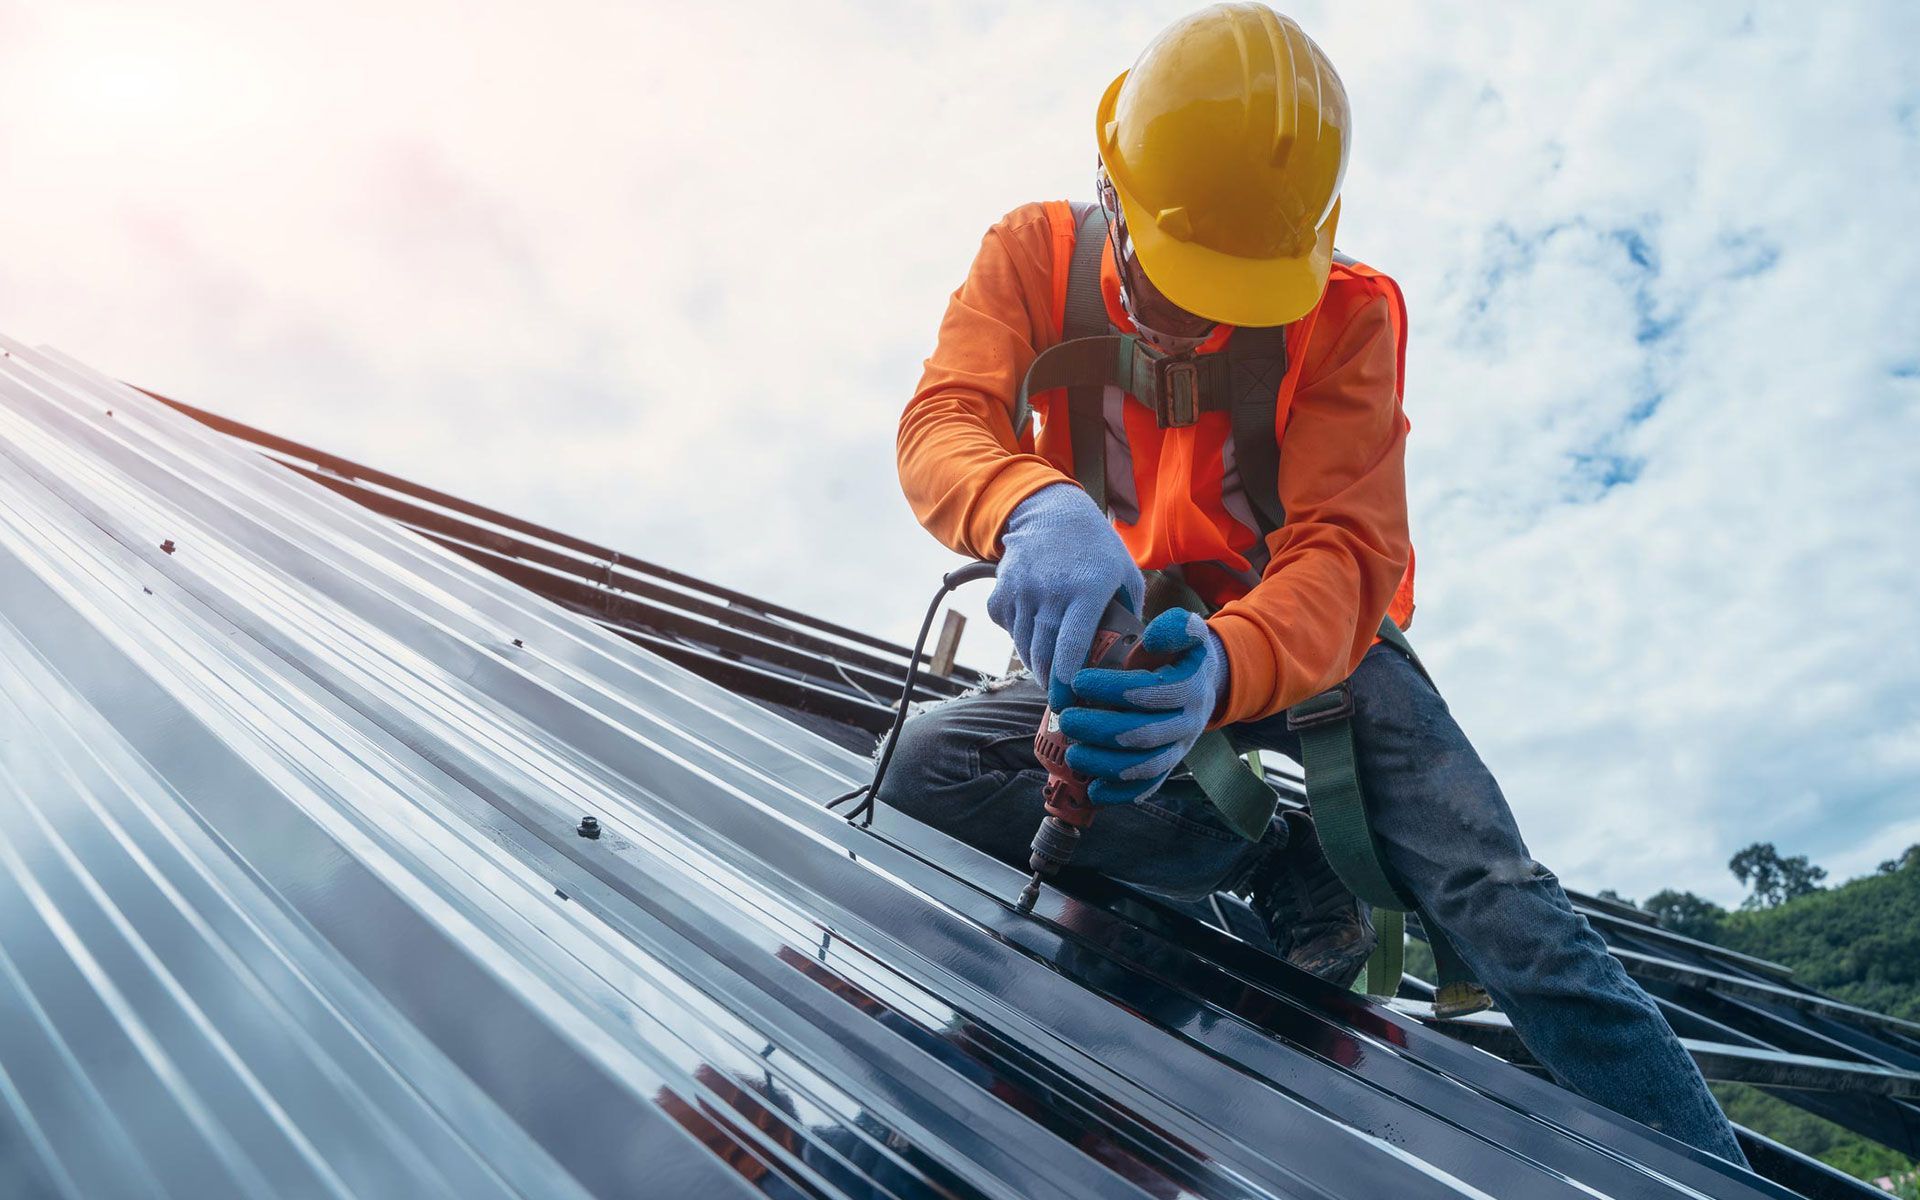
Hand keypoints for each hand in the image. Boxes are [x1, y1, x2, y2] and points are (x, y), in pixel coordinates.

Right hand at [987, 484, 1144, 704]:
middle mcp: (1051, 591)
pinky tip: (1034, 635)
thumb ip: (1133, 614)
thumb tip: (1136, 656)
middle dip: (1052, 683)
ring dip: (1036, 664)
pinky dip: (1019, 639)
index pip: (1071, 646)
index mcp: (1088, 589)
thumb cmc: (1096, 548)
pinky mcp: (1001, 591)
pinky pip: (1008, 629)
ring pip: (1023, 646)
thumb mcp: (1126, 574)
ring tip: (1050, 672)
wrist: (1051, 513)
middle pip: (1044, 654)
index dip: (1067, 681)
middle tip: (1062, 698)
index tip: (1070, 701)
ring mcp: (1021, 591)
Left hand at [1057, 609, 1227, 805]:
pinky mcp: (1169, 766)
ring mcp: (1179, 748)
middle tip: (1069, 720)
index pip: (1151, 691)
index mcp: (1190, 687)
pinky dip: (1121, 793)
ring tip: (1073, 754)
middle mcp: (1188, 722)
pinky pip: (1148, 786)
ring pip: (1145, 765)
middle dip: (1101, 729)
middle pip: (1144, 734)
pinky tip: (1094, 791)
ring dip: (1106, 764)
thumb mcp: (1187, 631)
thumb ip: (1175, 626)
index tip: (1079, 681)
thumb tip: (1154, 636)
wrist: (1205, 682)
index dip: (1113, 688)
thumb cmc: (1182, 653)